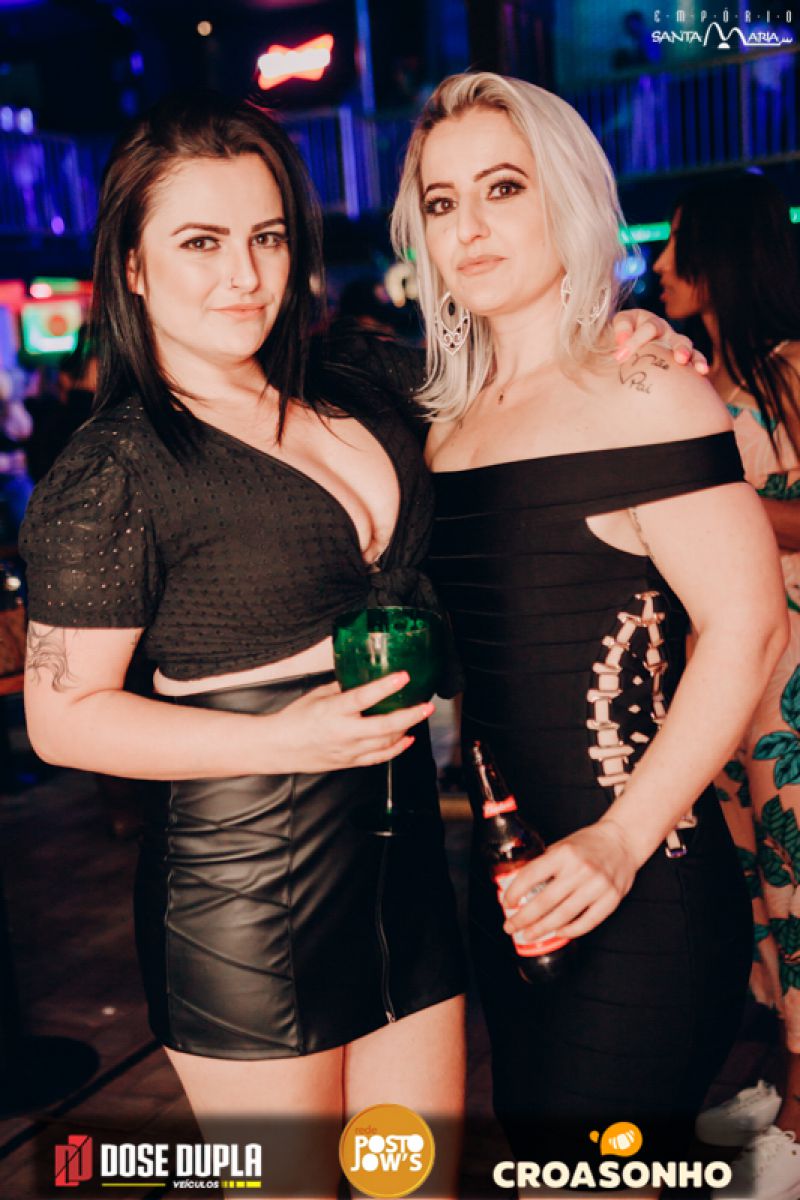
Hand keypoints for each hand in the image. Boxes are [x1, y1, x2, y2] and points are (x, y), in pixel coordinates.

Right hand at [268, 671, 433, 772]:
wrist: (278, 748)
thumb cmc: (295, 718)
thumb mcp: (317, 695)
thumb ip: (342, 686)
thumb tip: (363, 674)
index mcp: (332, 711)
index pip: (363, 697)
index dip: (386, 686)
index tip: (404, 676)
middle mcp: (343, 733)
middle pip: (384, 726)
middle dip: (410, 715)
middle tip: (426, 705)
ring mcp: (348, 750)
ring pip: (386, 743)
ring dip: (406, 729)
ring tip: (417, 716)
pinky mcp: (350, 762)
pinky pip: (379, 758)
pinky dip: (397, 749)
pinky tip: (408, 739)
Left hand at [502, 820, 637, 941]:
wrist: (622, 840)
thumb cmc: (589, 843)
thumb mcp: (562, 845)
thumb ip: (545, 864)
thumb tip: (522, 887)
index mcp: (564, 854)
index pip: (531, 876)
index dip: (515, 892)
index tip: (507, 903)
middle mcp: (580, 870)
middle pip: (544, 902)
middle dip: (523, 918)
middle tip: (510, 926)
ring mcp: (597, 886)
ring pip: (563, 915)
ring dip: (542, 928)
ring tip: (529, 934)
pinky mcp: (611, 899)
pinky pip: (587, 922)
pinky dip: (570, 931)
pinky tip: (558, 932)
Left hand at [612, 310, 708, 373]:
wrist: (624, 347)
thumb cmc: (621, 339)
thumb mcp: (618, 329)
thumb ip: (620, 330)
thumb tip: (622, 344)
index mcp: (645, 321)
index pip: (646, 328)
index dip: (634, 341)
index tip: (620, 357)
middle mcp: (663, 330)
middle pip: (672, 336)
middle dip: (671, 344)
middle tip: (676, 357)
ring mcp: (674, 342)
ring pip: (684, 343)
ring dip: (686, 352)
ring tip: (684, 361)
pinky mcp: (683, 356)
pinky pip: (695, 357)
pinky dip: (699, 363)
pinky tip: (703, 372)